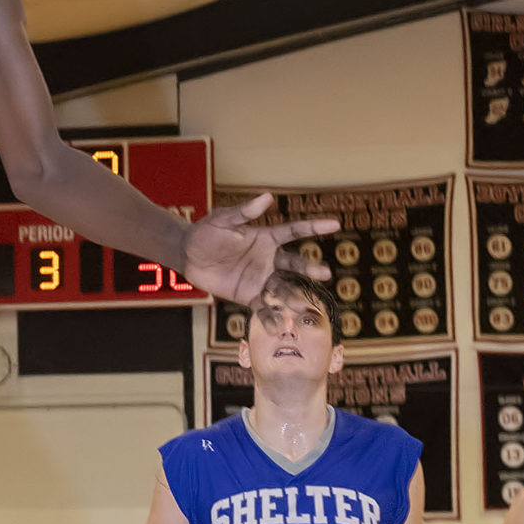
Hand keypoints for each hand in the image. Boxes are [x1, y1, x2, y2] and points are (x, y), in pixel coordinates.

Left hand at [179, 194, 341, 306]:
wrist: (189, 256)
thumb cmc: (207, 232)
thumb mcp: (223, 220)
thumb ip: (244, 212)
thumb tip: (268, 196)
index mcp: (267, 238)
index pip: (294, 232)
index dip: (314, 227)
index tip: (335, 224)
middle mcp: (269, 259)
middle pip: (293, 265)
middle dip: (308, 269)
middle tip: (324, 273)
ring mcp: (261, 279)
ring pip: (282, 288)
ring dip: (292, 297)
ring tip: (301, 307)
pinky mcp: (249, 296)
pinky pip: (263, 307)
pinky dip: (271, 317)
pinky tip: (278, 326)